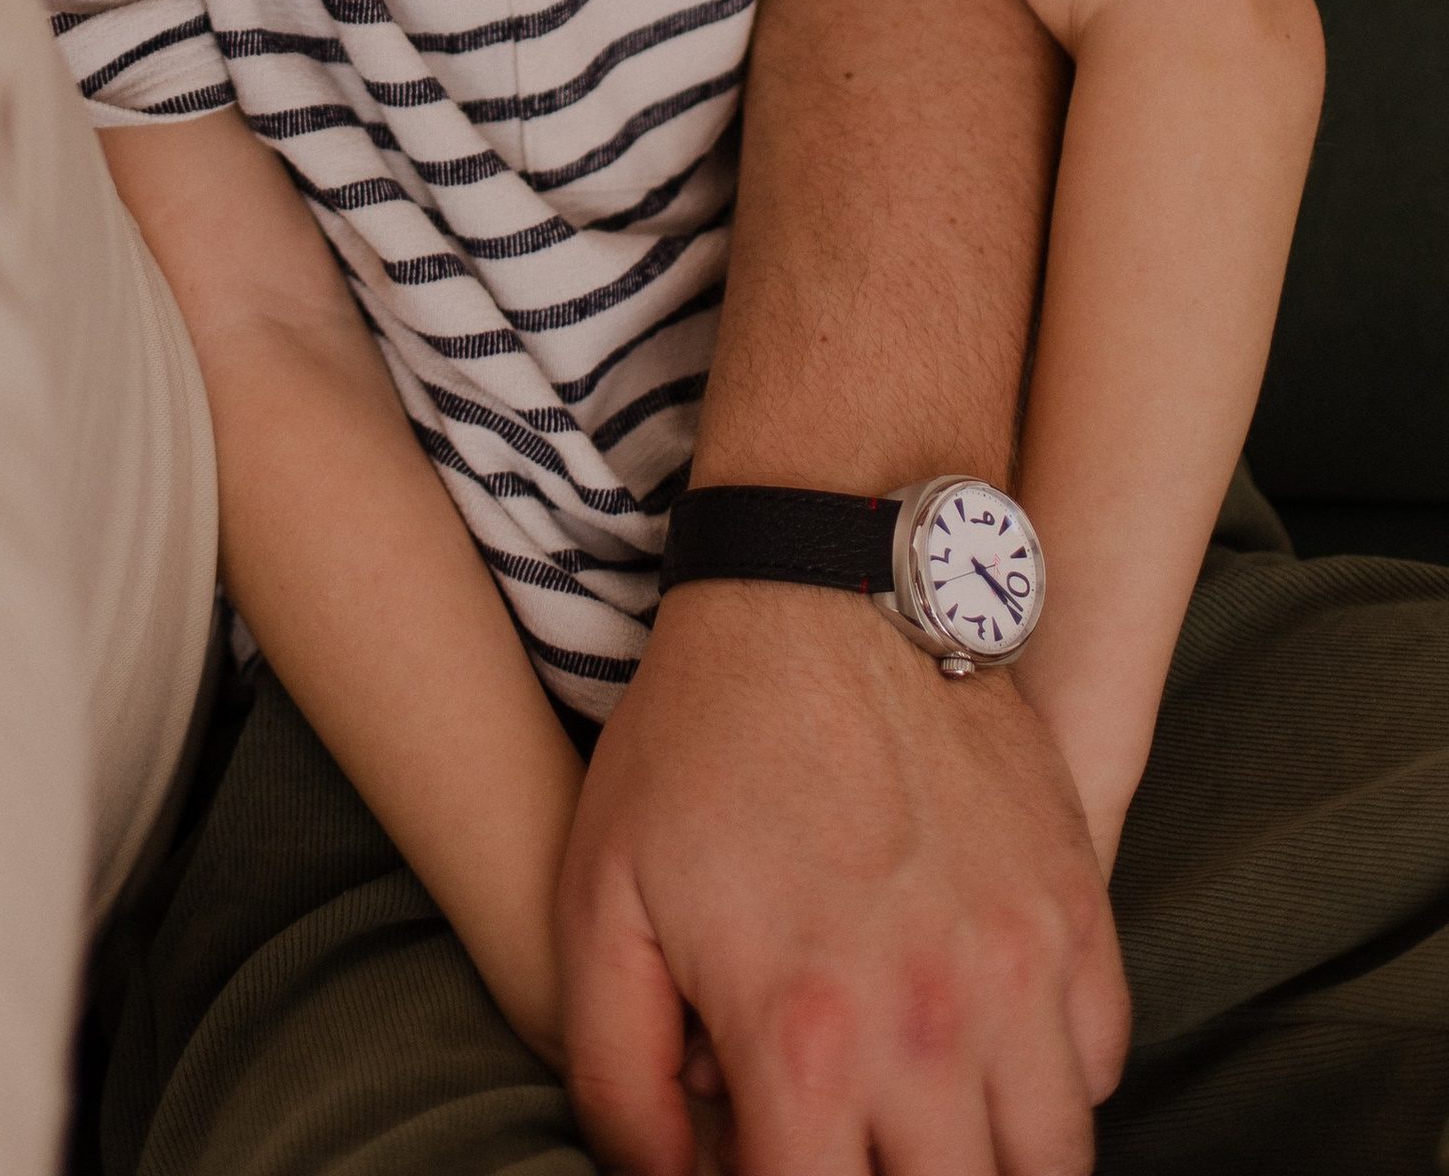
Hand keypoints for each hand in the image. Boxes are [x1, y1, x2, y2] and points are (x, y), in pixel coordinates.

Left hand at [558, 582, 1127, 1175]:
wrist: (822, 580)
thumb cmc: (698, 734)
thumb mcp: (599, 895)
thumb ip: (617, 1072)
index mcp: (805, 1039)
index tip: (761, 1156)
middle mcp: (932, 1025)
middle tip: (842, 1138)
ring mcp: (1023, 968)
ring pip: (1048, 1164)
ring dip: (981, 1161)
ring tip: (916, 1123)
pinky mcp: (1079, 907)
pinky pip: (1097, 1065)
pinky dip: (1050, 1084)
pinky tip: (979, 1048)